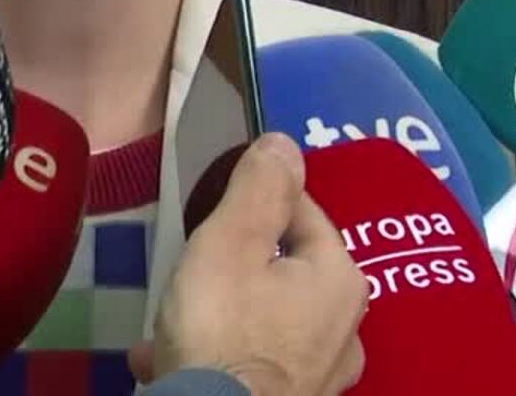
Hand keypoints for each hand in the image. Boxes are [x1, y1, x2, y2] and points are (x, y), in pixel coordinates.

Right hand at [132, 133, 365, 395]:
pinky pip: (250, 365)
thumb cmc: (221, 330)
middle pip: (283, 271)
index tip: (212, 211)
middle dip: (232, 267)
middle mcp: (346, 329)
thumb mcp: (230, 243)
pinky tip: (169, 362)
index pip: (303, 213)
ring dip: (219, 316)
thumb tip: (286, 144)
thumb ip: (258, 189)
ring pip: (264, 322)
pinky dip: (216, 356)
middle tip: (189, 270)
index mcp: (339, 279)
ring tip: (171, 321)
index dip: (255, 204)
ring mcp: (322, 376)